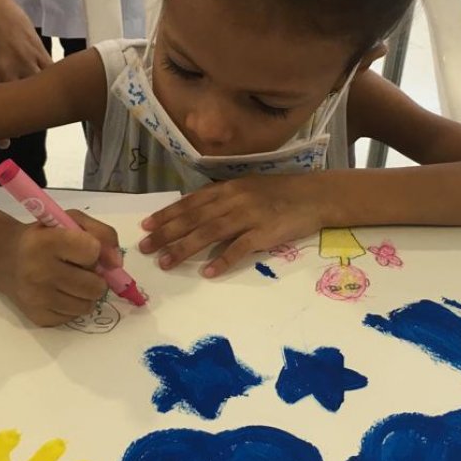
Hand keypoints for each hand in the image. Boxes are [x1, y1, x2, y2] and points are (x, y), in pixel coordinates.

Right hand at [0, 210, 122, 326]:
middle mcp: (38, 272)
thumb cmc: (44, 236)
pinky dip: (73, 306)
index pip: (92, 251)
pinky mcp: (38, 317)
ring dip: (86, 293)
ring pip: (88, 305)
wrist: (5, 258)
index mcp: (46, 242)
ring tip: (71, 280)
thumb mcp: (70, 220)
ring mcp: (37, 298)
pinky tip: (59, 292)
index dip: (93, 250)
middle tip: (80, 268)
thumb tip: (117, 264)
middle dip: (95, 276)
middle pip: (95, 285)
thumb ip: (102, 234)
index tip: (82, 248)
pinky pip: (74, 317)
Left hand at [138, 174, 329, 277]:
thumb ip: (223, 198)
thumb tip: (197, 212)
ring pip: (210, 232)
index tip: (145, 226)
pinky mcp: (265, 232)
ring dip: (185, 248)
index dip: (167, 214)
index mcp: (227, 188)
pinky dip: (222, 260)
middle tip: (145, 248)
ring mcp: (249, 215)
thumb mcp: (247, 188)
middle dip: (166, 233)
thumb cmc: (280, 193)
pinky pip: (239, 248)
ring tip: (166, 263)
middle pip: (194, 218)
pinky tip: (208, 272)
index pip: (190, 202)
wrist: (315, 195)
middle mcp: (234, 199)